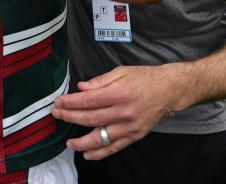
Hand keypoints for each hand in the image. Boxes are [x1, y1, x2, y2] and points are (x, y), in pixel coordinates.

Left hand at [52, 65, 180, 159]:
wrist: (169, 90)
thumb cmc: (144, 78)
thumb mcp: (121, 71)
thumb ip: (100, 81)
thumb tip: (81, 88)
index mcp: (119, 92)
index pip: (88, 100)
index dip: (71, 102)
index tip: (59, 102)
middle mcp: (124, 111)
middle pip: (91, 118)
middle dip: (70, 117)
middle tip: (57, 115)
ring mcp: (130, 126)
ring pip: (101, 137)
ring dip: (82, 142)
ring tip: (69, 143)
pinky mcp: (135, 135)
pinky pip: (115, 147)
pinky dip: (100, 153)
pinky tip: (88, 154)